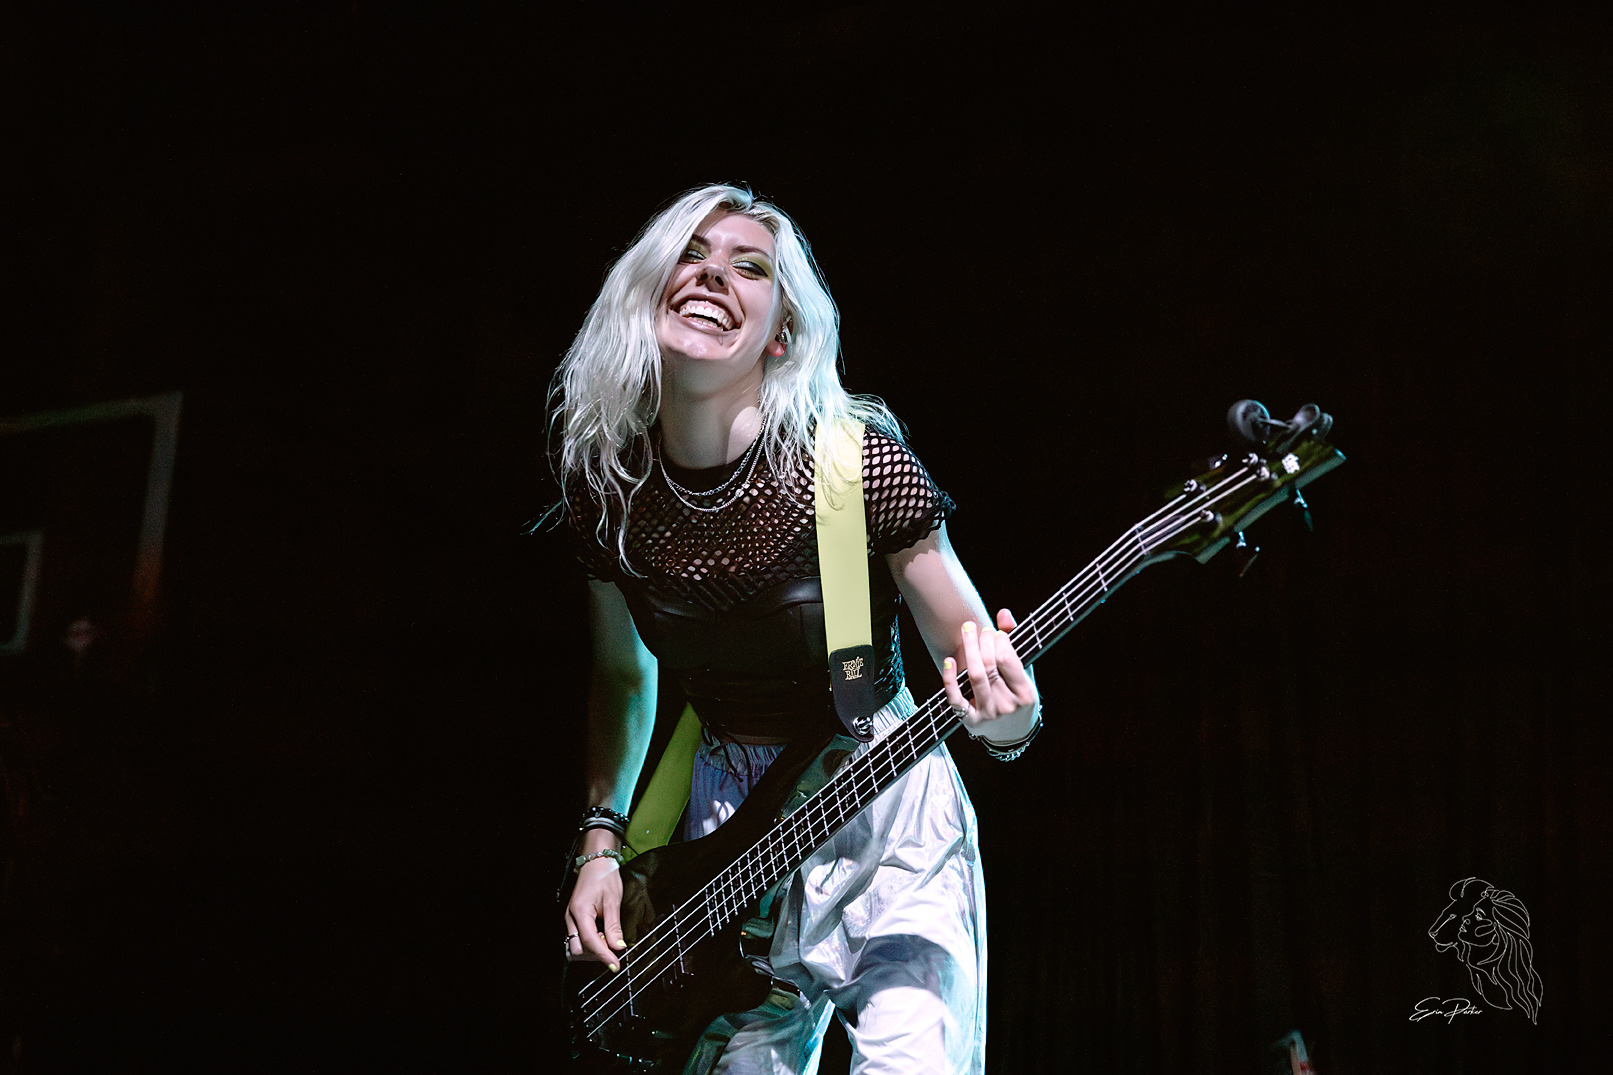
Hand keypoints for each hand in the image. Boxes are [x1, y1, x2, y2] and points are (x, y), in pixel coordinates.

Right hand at [565, 844, 627, 970]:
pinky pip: (578, 939)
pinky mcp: (574, 919)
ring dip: (592, 950)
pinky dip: (590, 943)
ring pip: (576, 947)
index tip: (615, 965)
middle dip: (596, 955)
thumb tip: (618, 947)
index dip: (603, 956)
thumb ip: (614, 926)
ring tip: (608, 940)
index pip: (590, 942)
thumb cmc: (604, 877)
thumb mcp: (613, 901)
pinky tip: (602, 936)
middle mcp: (571, 918)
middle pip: (578, 950)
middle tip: (613, 949)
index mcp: (579, 912)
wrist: (597, 862)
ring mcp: (571, 919)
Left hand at [941, 608, 1038, 743]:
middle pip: (989, 666)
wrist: (1013, 734)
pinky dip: (949, 678)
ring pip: (975, 677)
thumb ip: (1015, 642)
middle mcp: (1007, 705)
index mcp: (1024, 693)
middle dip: (982, 642)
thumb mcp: (1024, 673)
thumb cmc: (1018, 698)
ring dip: (969, 650)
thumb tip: (1003, 613)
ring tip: (966, 631)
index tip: (995, 632)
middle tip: (978, 629)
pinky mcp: (970, 721)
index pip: (1008, 660)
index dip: (999, 641)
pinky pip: (955, 698)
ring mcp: (988, 714)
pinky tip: (949, 660)